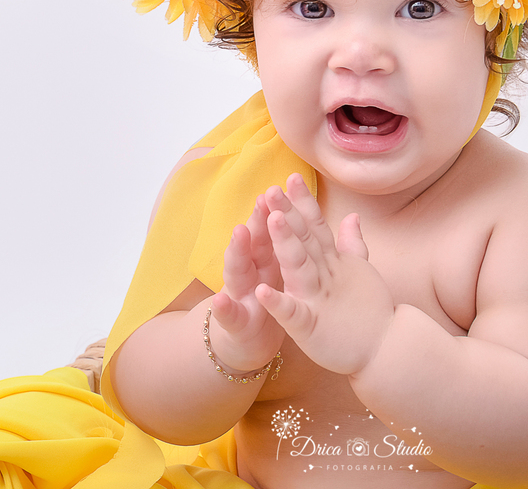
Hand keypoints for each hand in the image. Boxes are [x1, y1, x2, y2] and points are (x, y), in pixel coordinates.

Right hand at [207, 193, 285, 373]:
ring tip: (240, 232)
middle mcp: (251, 270)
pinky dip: (224, 307)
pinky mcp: (233, 321)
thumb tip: (305, 213)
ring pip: (237, 269)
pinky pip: (228, 314)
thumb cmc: (268, 300)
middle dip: (258, 220)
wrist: (247, 342)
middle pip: (254, 242)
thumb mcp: (283, 271)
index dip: (281, 208)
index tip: (289, 184)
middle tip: (264, 198)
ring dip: (237, 250)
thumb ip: (291, 242)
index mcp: (268, 258)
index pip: (274, 229)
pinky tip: (221, 300)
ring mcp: (239, 293)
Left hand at [255, 174, 394, 374]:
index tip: (290, 177)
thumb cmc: (371, 312)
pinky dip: (279, 302)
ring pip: (299, 267)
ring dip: (286, 243)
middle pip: (305, 239)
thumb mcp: (360, 272)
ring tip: (271, 219)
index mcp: (333, 263)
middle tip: (271, 189)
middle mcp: (326, 275)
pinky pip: (293, 313)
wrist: (387, 349)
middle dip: (288, 213)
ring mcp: (319, 299)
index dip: (302, 202)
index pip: (316, 226)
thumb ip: (352, 244)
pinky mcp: (311, 327)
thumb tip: (352, 216)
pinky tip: (262, 291)